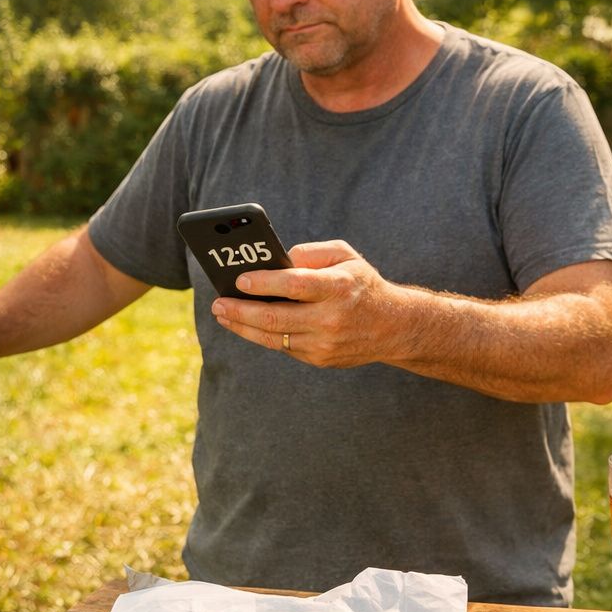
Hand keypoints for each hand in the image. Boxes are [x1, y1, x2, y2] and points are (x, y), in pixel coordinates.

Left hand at [209, 240, 401, 367]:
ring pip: (273, 338)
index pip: (294, 285)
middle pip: (275, 318)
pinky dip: (262, 335)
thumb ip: (311, 253)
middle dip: (240, 310)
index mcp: (339, 287)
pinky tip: (246, 324)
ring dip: (243, 326)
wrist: (393, 326)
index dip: (264, 283)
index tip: (239, 280)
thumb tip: (277, 262)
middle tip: (218, 303)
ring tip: (223, 315)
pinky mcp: (320, 359)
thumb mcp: (345, 255)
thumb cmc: (361, 283)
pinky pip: (283, 347)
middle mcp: (331, 319)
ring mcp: (325, 344)